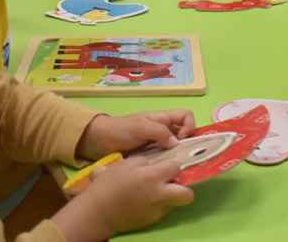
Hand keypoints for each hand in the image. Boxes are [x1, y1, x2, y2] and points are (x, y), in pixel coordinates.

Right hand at [53, 157, 192, 241]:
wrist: (97, 211)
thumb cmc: (108, 184)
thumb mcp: (126, 164)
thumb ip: (145, 163)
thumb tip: (156, 166)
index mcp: (152, 177)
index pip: (176, 167)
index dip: (173, 165)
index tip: (168, 165)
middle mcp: (159, 195)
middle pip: (187, 194)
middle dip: (185, 188)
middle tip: (174, 183)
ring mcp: (156, 211)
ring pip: (175, 203)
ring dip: (170, 196)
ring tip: (156, 192)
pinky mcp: (151, 221)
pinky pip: (161, 210)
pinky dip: (157, 205)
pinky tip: (143, 201)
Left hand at [76, 111, 196, 160]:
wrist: (99, 142)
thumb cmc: (119, 129)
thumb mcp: (139, 127)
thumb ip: (158, 131)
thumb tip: (176, 142)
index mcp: (162, 118)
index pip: (186, 117)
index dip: (189, 127)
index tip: (180, 140)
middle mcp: (163, 130)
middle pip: (185, 134)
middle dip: (187, 145)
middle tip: (180, 158)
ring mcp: (157, 144)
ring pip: (176, 148)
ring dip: (176, 156)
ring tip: (172, 167)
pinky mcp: (151, 156)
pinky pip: (165, 159)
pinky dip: (167, 164)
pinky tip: (162, 171)